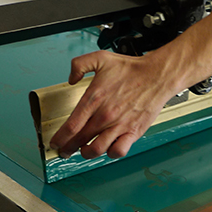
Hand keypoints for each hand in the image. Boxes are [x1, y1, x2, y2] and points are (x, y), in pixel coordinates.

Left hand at [50, 49, 176, 158]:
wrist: (156, 76)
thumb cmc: (131, 70)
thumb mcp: (100, 58)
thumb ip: (79, 65)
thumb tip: (71, 79)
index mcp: (94, 99)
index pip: (71, 126)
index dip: (60, 138)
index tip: (55, 142)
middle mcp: (105, 115)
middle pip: (79, 140)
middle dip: (68, 148)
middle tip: (64, 151)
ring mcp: (119, 125)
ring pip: (96, 149)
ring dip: (86, 153)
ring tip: (84, 150)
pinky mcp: (133, 132)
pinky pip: (118, 151)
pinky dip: (110, 153)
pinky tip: (107, 148)